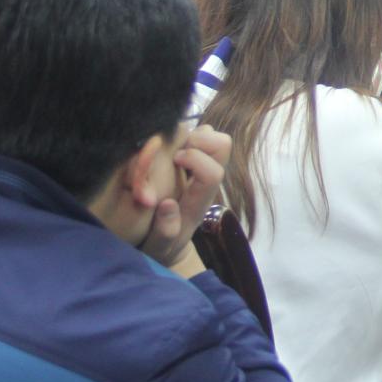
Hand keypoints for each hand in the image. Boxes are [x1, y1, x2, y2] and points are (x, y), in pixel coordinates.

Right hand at [138, 125, 231, 275]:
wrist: (168, 243)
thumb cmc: (162, 245)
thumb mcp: (159, 247)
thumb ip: (164, 232)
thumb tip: (166, 205)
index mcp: (200, 200)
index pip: (213, 172)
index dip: (196, 158)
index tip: (174, 160)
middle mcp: (205, 179)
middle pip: (222, 145)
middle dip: (198, 140)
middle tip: (172, 152)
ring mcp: (200, 166)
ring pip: (210, 135)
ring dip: (189, 135)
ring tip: (167, 149)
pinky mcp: (190, 158)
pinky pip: (194, 134)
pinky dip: (181, 135)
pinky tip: (162, 148)